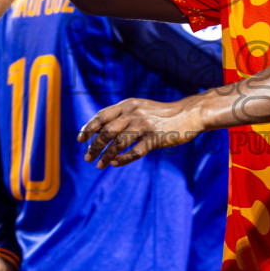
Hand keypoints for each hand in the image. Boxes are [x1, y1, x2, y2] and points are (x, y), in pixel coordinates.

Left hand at [78, 96, 199, 168]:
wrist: (188, 114)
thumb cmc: (163, 114)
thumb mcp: (141, 108)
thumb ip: (124, 115)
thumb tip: (102, 130)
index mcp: (127, 105)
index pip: (101, 116)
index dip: (89, 128)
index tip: (80, 139)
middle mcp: (133, 113)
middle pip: (107, 131)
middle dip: (94, 146)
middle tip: (87, 158)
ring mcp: (144, 125)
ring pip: (118, 143)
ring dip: (106, 155)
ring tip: (99, 165)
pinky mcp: (155, 138)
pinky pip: (135, 151)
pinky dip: (123, 159)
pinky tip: (116, 164)